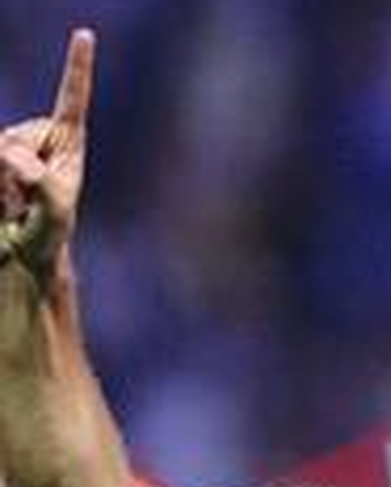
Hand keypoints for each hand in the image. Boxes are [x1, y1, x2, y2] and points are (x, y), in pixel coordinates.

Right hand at [0, 28, 93, 281]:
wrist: (23, 250)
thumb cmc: (49, 232)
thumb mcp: (55, 212)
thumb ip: (42, 184)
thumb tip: (14, 158)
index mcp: (68, 140)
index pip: (72, 98)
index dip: (76, 66)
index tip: (85, 34)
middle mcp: (38, 134)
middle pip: (16, 137)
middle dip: (18, 174)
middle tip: (29, 203)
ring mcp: (10, 144)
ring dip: (3, 186)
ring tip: (17, 206)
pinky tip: (5, 205)